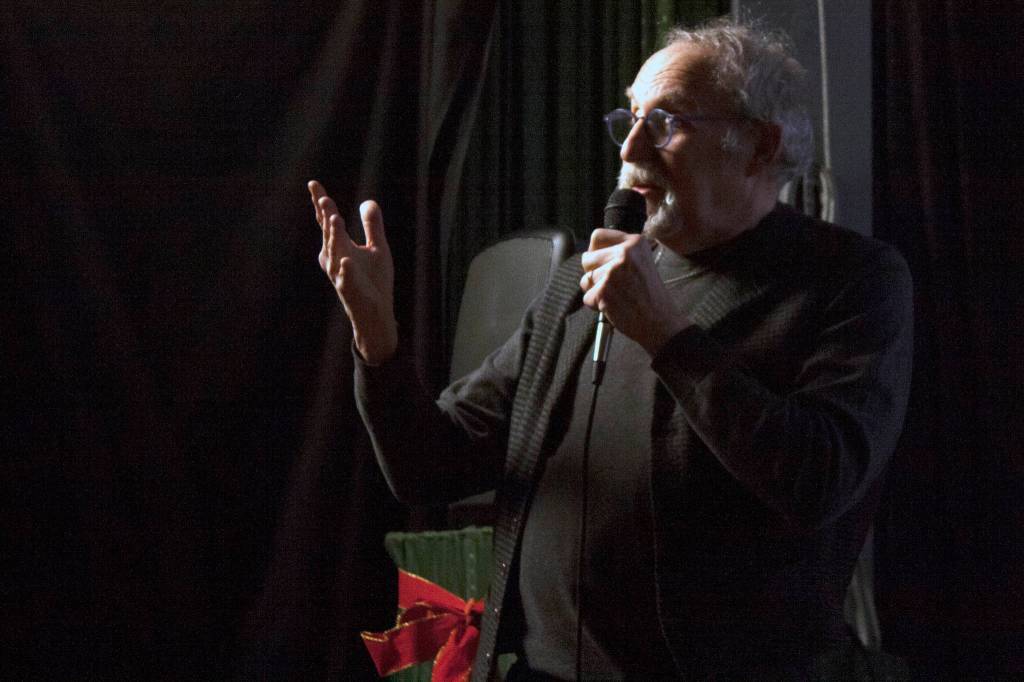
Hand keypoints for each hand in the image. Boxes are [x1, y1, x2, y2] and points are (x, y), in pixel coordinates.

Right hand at [309, 180, 397, 364]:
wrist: (376, 312)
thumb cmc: (373, 281)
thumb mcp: (377, 248)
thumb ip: (372, 225)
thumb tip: (368, 201)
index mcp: (339, 247)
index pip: (328, 221)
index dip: (321, 203)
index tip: (314, 184)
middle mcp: (335, 258)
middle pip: (329, 232)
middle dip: (325, 215)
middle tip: (323, 198)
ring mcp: (341, 274)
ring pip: (335, 252)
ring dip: (334, 236)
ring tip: (334, 217)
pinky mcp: (351, 289)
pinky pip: (347, 278)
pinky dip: (346, 269)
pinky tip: (347, 260)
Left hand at [580, 230, 691, 355]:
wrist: (660, 321)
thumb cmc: (651, 296)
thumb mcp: (642, 262)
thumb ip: (620, 252)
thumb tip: (591, 251)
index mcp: (635, 242)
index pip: (597, 236)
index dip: (595, 252)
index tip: (604, 263)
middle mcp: (624, 253)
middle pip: (586, 258)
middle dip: (594, 273)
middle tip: (613, 284)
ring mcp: (613, 272)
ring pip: (585, 279)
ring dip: (596, 290)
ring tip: (617, 296)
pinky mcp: (604, 291)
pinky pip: (586, 297)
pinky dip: (596, 305)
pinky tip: (614, 306)